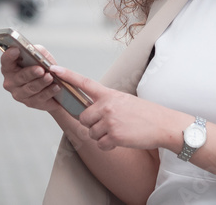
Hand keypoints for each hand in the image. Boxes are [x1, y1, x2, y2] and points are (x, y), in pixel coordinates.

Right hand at [0, 45, 61, 111]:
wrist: (54, 85)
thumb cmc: (44, 67)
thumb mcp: (42, 56)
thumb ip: (39, 51)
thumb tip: (37, 51)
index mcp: (10, 67)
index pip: (6, 60)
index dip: (9, 55)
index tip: (16, 50)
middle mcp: (11, 82)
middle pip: (19, 77)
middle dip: (31, 73)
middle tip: (40, 69)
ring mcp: (19, 94)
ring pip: (30, 88)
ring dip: (41, 82)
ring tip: (50, 77)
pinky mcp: (30, 103)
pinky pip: (40, 97)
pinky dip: (49, 91)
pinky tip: (56, 86)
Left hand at [50, 65, 183, 151]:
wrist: (163, 124)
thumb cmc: (145, 113)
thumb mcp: (124, 101)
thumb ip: (106, 103)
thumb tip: (91, 112)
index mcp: (109, 94)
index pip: (84, 82)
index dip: (67, 76)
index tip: (53, 69)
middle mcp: (106, 105)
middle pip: (83, 118)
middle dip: (92, 125)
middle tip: (109, 125)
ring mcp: (109, 120)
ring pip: (91, 133)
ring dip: (102, 136)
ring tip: (119, 131)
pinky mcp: (114, 135)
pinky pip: (100, 145)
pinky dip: (109, 146)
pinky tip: (121, 140)